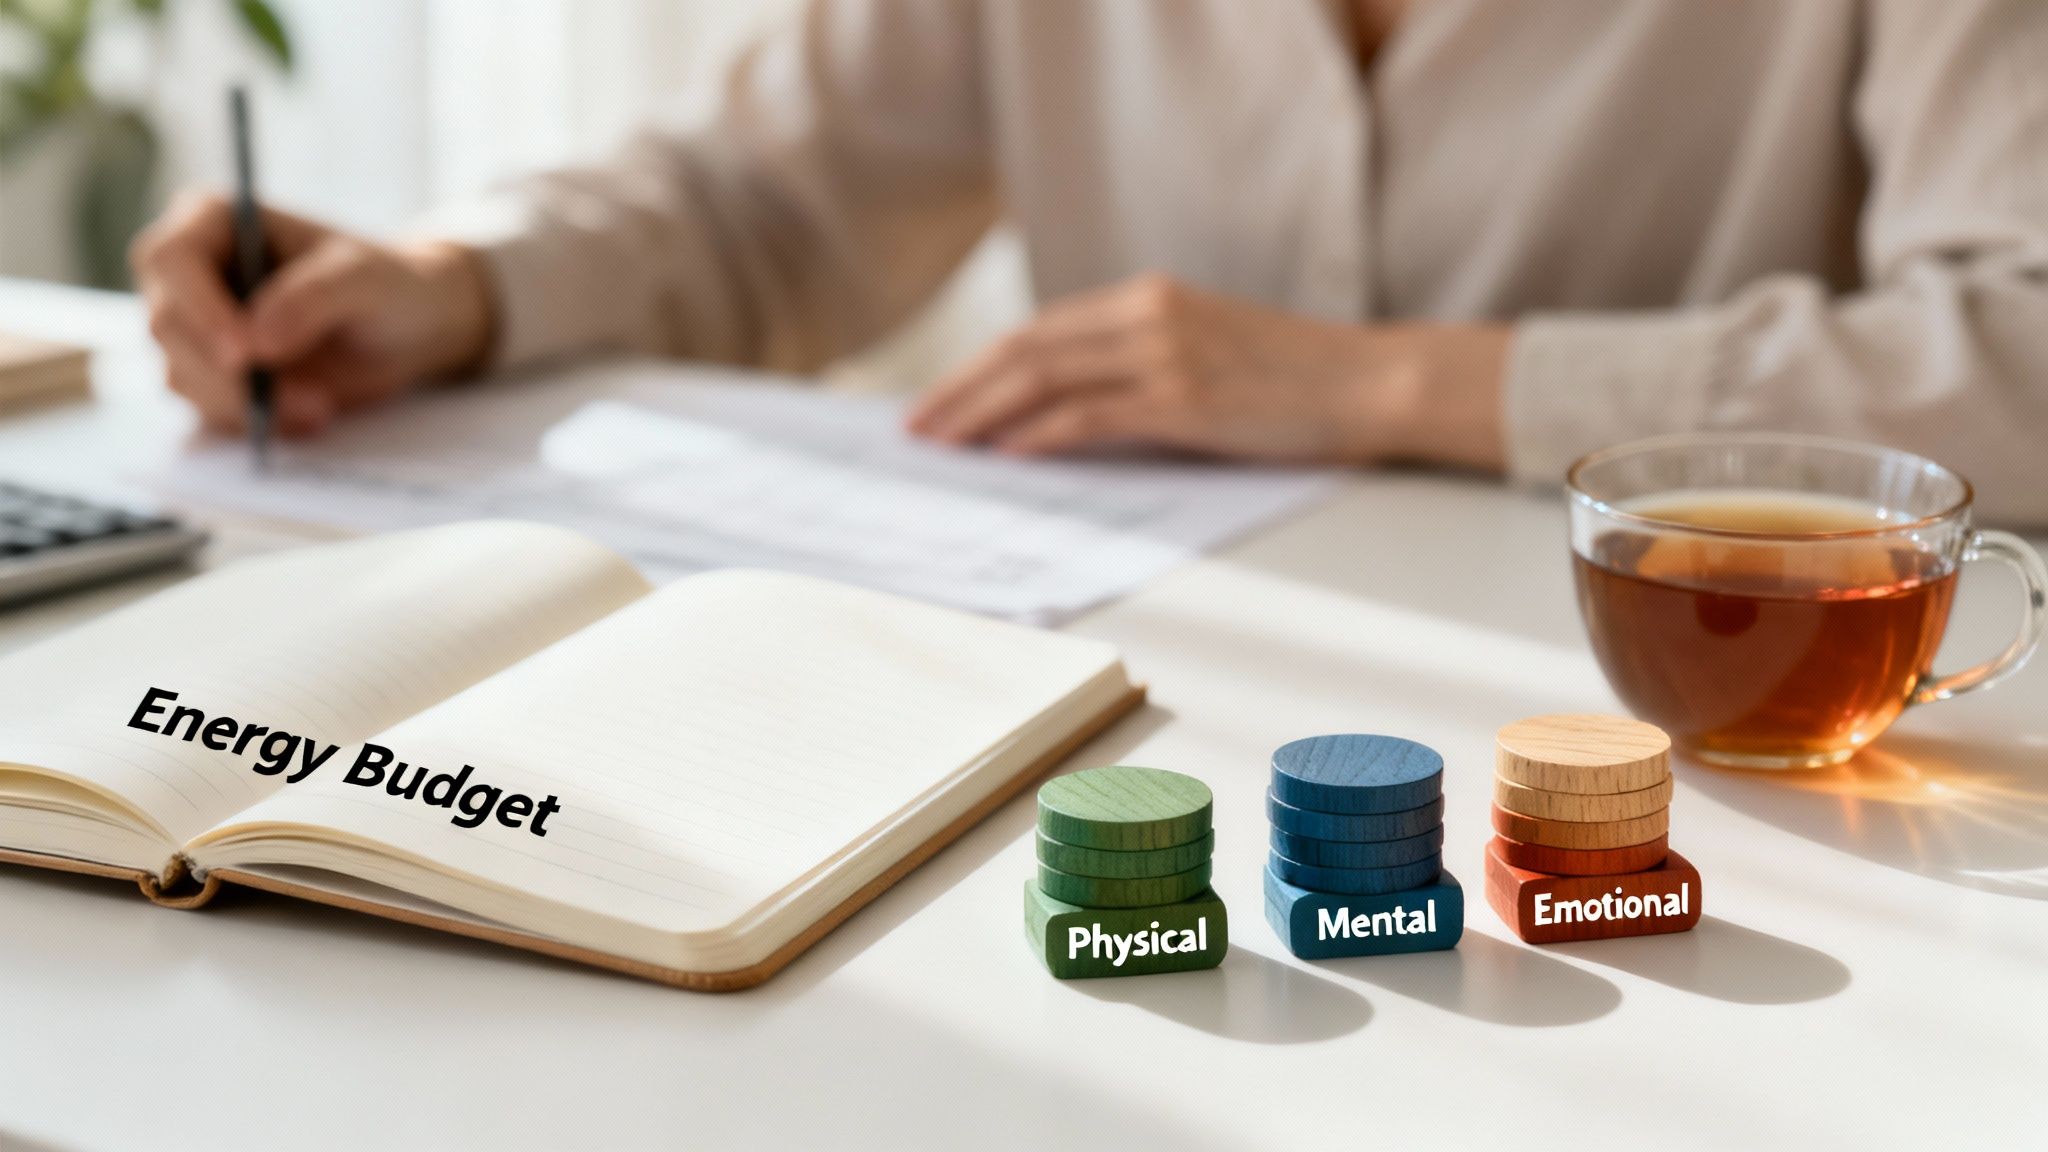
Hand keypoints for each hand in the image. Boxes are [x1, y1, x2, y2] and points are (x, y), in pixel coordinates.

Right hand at [130, 193, 494, 436]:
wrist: (408, 327)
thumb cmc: (387, 283)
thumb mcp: (365, 279)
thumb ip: (313, 297)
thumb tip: (254, 341)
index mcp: (213, 220)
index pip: (170, 259)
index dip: (198, 308)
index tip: (244, 353)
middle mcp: (189, 272)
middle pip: (166, 326)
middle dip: (228, 373)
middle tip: (305, 398)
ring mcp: (194, 326)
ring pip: (180, 375)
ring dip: (247, 404)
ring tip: (320, 406)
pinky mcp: (211, 374)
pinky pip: (209, 409)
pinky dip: (256, 422)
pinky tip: (309, 417)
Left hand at [905, 275, 1511, 469]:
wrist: (1370, 382)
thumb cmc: (1292, 379)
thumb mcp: (1205, 351)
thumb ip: (1138, 366)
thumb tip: (1063, 415)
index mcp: (1149, 298)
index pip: (1041, 329)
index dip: (980, 365)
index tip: (941, 398)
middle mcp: (1147, 315)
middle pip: (1026, 347)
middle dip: (961, 389)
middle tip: (916, 428)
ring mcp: (1164, 355)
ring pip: (1043, 377)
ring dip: (982, 414)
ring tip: (943, 445)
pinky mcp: (1182, 400)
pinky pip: (1088, 414)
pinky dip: (1038, 434)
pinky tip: (1006, 454)